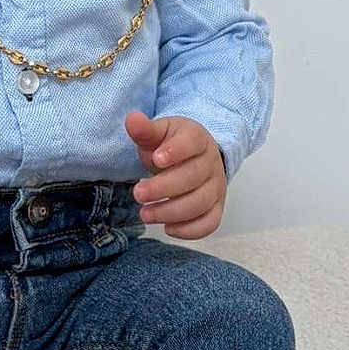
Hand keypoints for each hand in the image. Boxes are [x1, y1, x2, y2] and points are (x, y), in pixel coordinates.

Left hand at [124, 110, 226, 238]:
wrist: (192, 157)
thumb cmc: (170, 146)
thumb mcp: (158, 133)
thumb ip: (145, 129)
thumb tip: (132, 119)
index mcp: (197, 139)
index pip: (192, 143)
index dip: (175, 151)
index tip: (156, 159)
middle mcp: (211, 163)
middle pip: (193, 177)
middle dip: (163, 188)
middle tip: (138, 193)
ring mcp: (216, 186)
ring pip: (200, 203)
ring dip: (171, 212)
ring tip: (145, 214)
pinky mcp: (216, 207)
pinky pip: (210, 222)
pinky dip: (190, 230)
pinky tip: (167, 228)